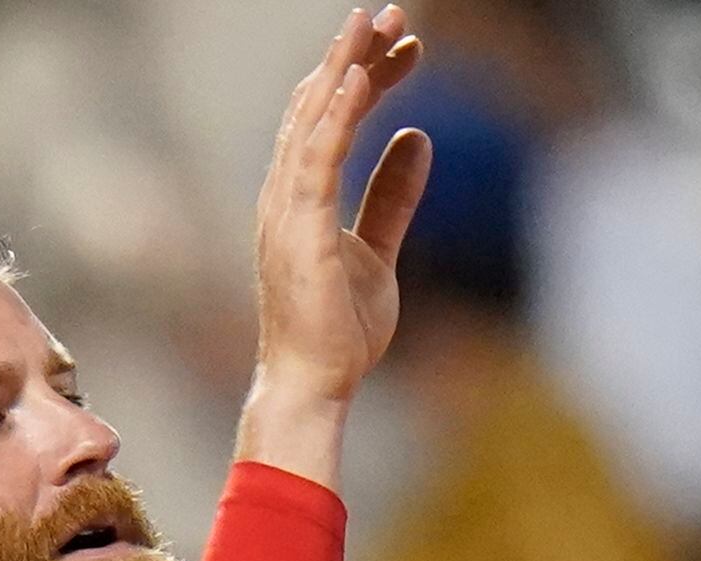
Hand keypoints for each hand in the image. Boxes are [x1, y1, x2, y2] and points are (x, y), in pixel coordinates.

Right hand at [241, 7, 429, 465]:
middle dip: (354, 56)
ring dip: (344, 67)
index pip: (330, 121)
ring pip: (312, 120)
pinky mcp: (298, 228)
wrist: (317, 384)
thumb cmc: (338, 332)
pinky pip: (315, 156)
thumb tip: (416, 139)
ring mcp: (284, 212)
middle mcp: (283, 197)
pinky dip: (335, 112)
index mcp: (299, 202)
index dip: (367, 78)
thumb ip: (392, 195)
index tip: (409, 48)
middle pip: (317, 108)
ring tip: (374, 22)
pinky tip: (359, 74)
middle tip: (394, 13)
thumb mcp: (379, 251)